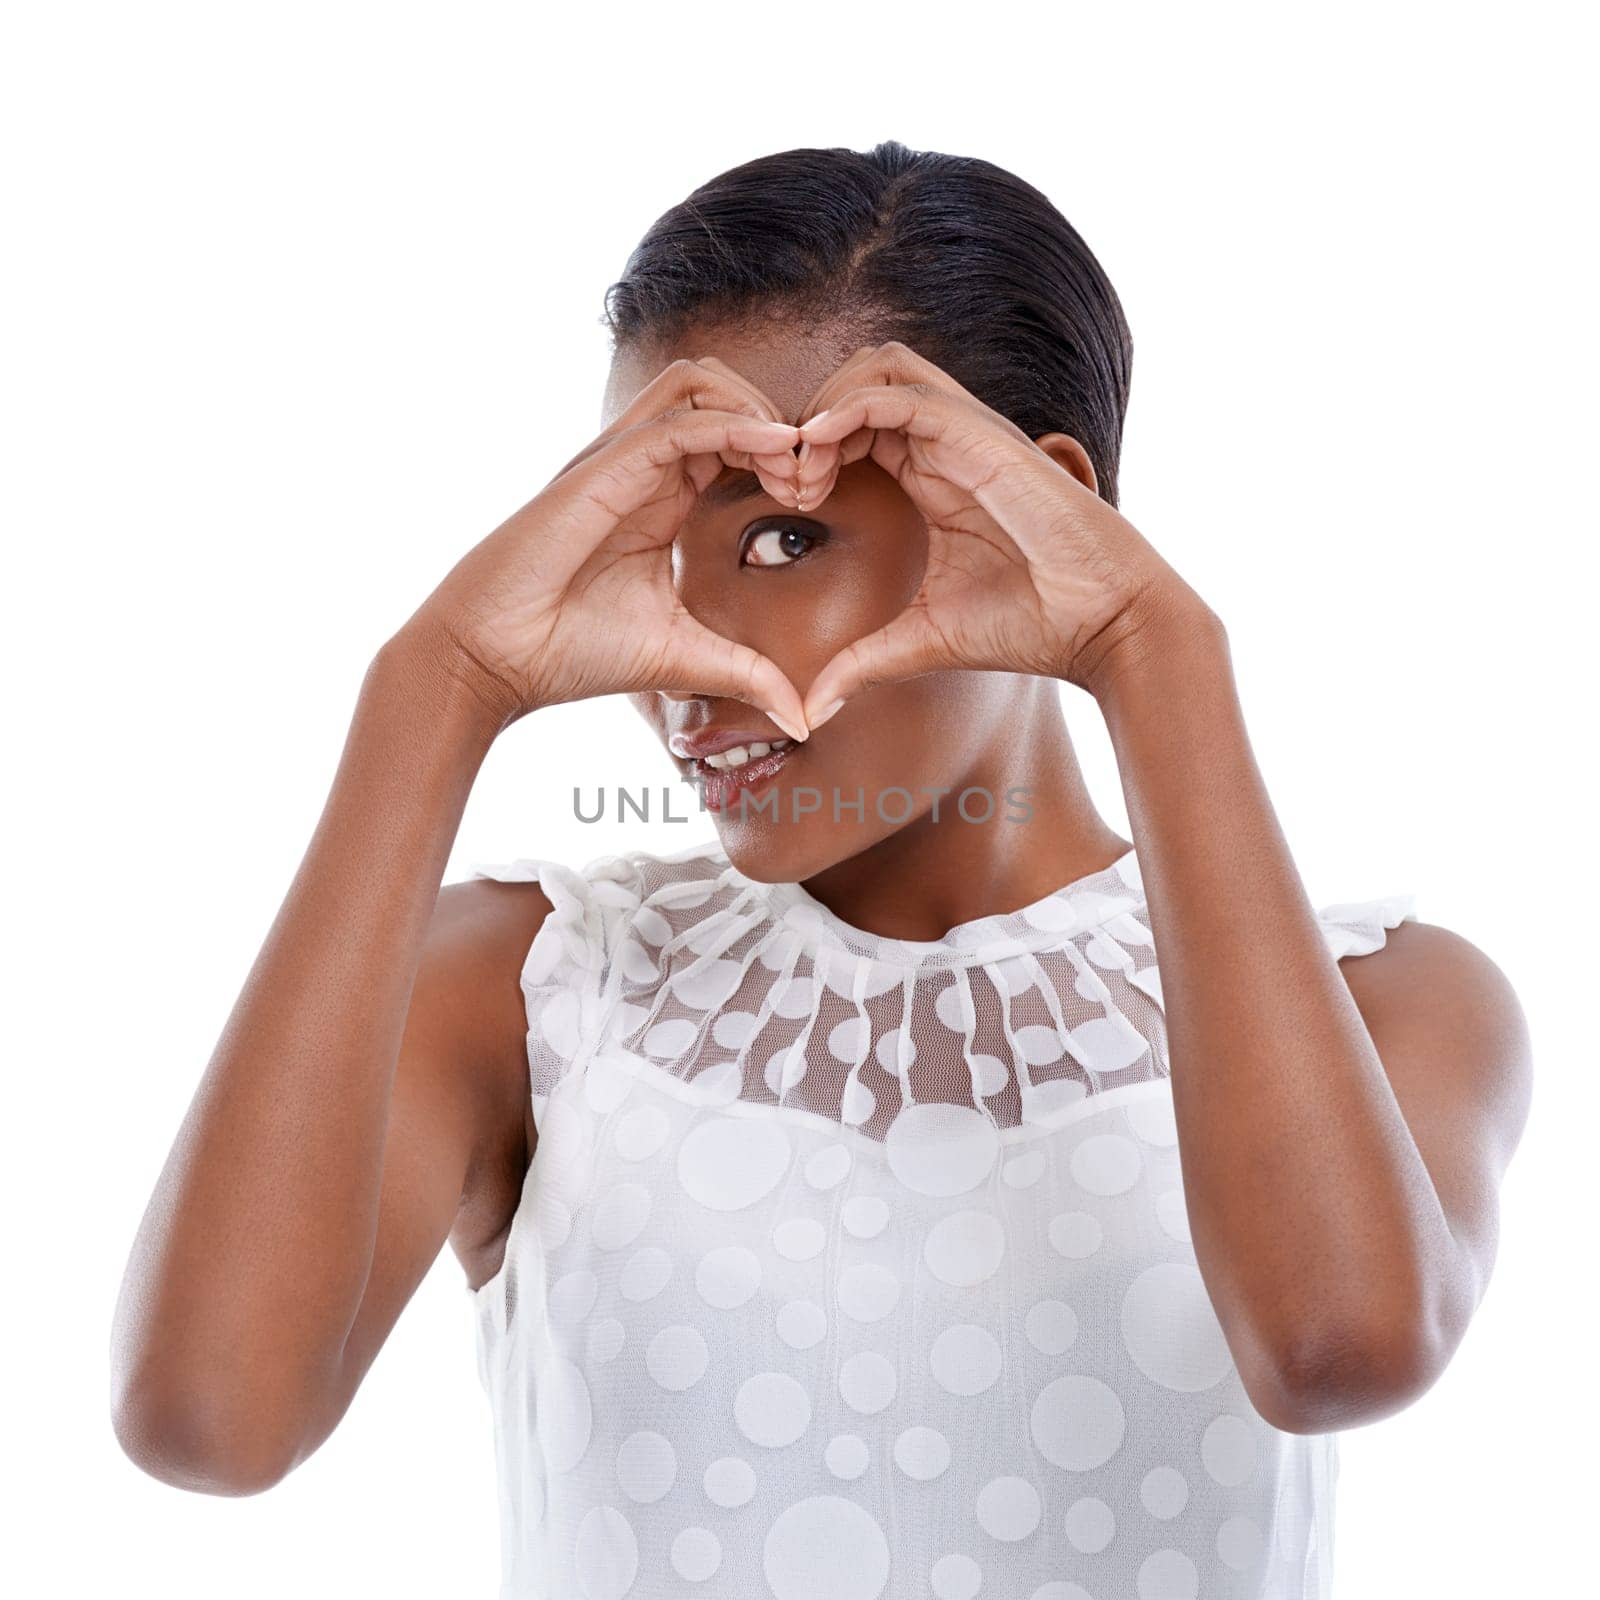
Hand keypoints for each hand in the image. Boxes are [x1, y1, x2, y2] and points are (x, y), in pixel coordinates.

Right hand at [401, 358, 807, 735]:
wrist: (495, 660)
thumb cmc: (572, 652)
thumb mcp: (684, 659)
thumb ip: (747, 674)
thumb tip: (805, 720)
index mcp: (662, 498)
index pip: (733, 437)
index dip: (783, 453)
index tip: (817, 497)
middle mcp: (642, 468)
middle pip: (723, 392)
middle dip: (780, 422)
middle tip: (812, 477)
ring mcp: (619, 461)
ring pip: (699, 384)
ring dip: (758, 411)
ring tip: (794, 464)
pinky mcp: (603, 469)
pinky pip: (678, 421)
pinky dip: (733, 425)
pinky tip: (777, 451)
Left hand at [789, 342, 1205, 722]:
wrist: (1103, 623)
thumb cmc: (1030, 625)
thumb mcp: (922, 640)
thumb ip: (862, 661)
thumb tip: (811, 710)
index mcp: (931, 476)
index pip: (852, 426)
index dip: (807, 450)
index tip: (784, 503)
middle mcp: (947, 444)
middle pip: (856, 381)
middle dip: (805, 419)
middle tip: (785, 483)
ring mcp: (966, 434)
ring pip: (876, 369)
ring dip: (824, 407)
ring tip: (804, 470)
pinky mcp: (981, 437)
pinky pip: (900, 393)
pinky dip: (850, 408)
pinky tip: (819, 451)